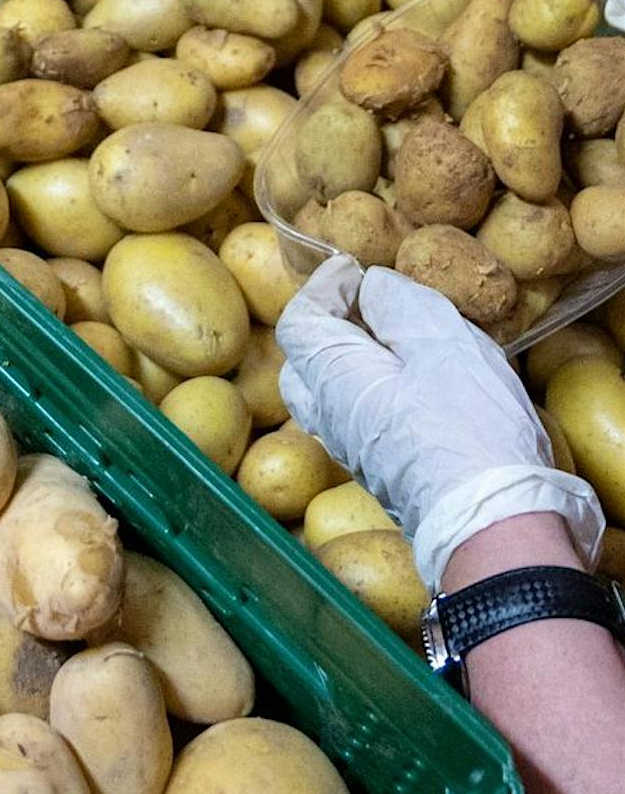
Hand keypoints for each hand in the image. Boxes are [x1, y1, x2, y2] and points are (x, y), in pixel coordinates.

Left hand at [276, 255, 601, 589]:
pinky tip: (414, 388)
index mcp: (330, 375)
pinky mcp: (380, 472)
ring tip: (398, 344)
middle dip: (330, 324)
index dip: (322, 287)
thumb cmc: (468, 424)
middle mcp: (327, 414)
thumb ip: (397, 304)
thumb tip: (372, 290)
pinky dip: (371, 391)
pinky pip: (357, 419)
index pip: (298, 319)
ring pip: (329, 394)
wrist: (495, 523)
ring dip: (352, 360)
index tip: (354, 270)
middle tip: (372, 305)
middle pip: (304, 359)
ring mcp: (351, 449)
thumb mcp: (439, 339)